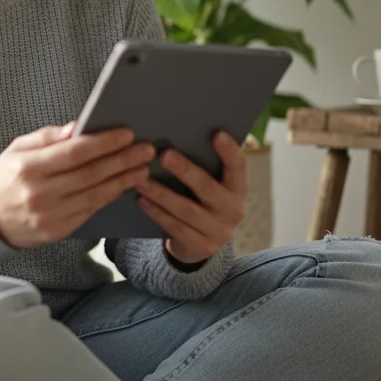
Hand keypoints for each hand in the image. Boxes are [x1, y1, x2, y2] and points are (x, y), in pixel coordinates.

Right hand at [0, 121, 155, 249]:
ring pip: (95, 195)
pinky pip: (90, 211)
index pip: (74, 153)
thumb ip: (48, 137)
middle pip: (90, 174)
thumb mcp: (18, 148)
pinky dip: (109, 196)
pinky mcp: (58, 231)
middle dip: (122, 160)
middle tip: (145, 149)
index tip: (126, 134)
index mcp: (28, 168)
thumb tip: (77, 128)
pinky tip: (123, 185)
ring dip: (123, 180)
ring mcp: (50, 215)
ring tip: (142, 167)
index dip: (104, 143)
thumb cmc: (6, 178)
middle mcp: (40, 193)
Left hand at [135, 130, 246, 265]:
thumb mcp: (210, 185)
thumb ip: (202, 166)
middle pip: (208, 187)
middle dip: (185, 170)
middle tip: (164, 154)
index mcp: (238, 188)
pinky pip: (176, 227)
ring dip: (161, 193)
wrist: (201, 242)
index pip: (238, 166)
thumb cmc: (201, 201)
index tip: (216, 133)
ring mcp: (220, 231)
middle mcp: (234, 209)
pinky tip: (142, 200)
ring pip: (187, 209)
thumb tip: (174, 135)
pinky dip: (157, 213)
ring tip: (141, 180)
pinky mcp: (202, 246)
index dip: (229, 151)